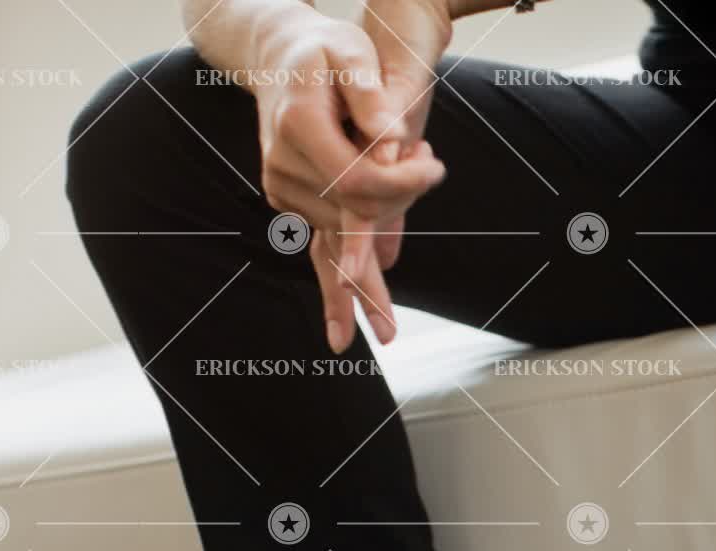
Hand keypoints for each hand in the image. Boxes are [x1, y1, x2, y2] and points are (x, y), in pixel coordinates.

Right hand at [250, 6, 448, 351]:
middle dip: (398, 217)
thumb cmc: (323, 50)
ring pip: (343, 241)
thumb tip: (392, 139)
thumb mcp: (349, 53)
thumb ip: (369, 94)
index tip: (435, 167)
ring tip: (390, 325)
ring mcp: (286, 191)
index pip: (358, 177)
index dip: (402, 183)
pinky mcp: (296, 206)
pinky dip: (336, 296)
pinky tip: (345, 334)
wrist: (280, 55)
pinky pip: (320, 254)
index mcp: (298, 128)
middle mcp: (285, 167)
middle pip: (353, 216)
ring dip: (374, 263)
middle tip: (430, 198)